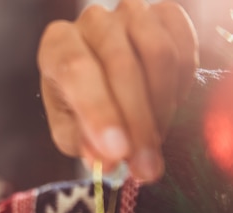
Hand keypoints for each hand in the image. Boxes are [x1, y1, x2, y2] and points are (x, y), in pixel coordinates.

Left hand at [37, 0, 198, 182]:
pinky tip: (166, 110)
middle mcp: (92, 22)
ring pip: (159, 56)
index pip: (76, 71)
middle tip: (146, 167)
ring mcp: (131, 14)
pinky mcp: (165, 15)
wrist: (107, 81)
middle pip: (121, 66)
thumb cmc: (79, 106)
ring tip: (152, 144)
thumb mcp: (70, 131)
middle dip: (137, 124)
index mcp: (57, 44)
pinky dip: (181, 87)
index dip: (98, 112)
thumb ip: (82, 143)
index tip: (117, 151)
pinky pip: (185, 49)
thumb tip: (107, 161)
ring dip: (161, 109)